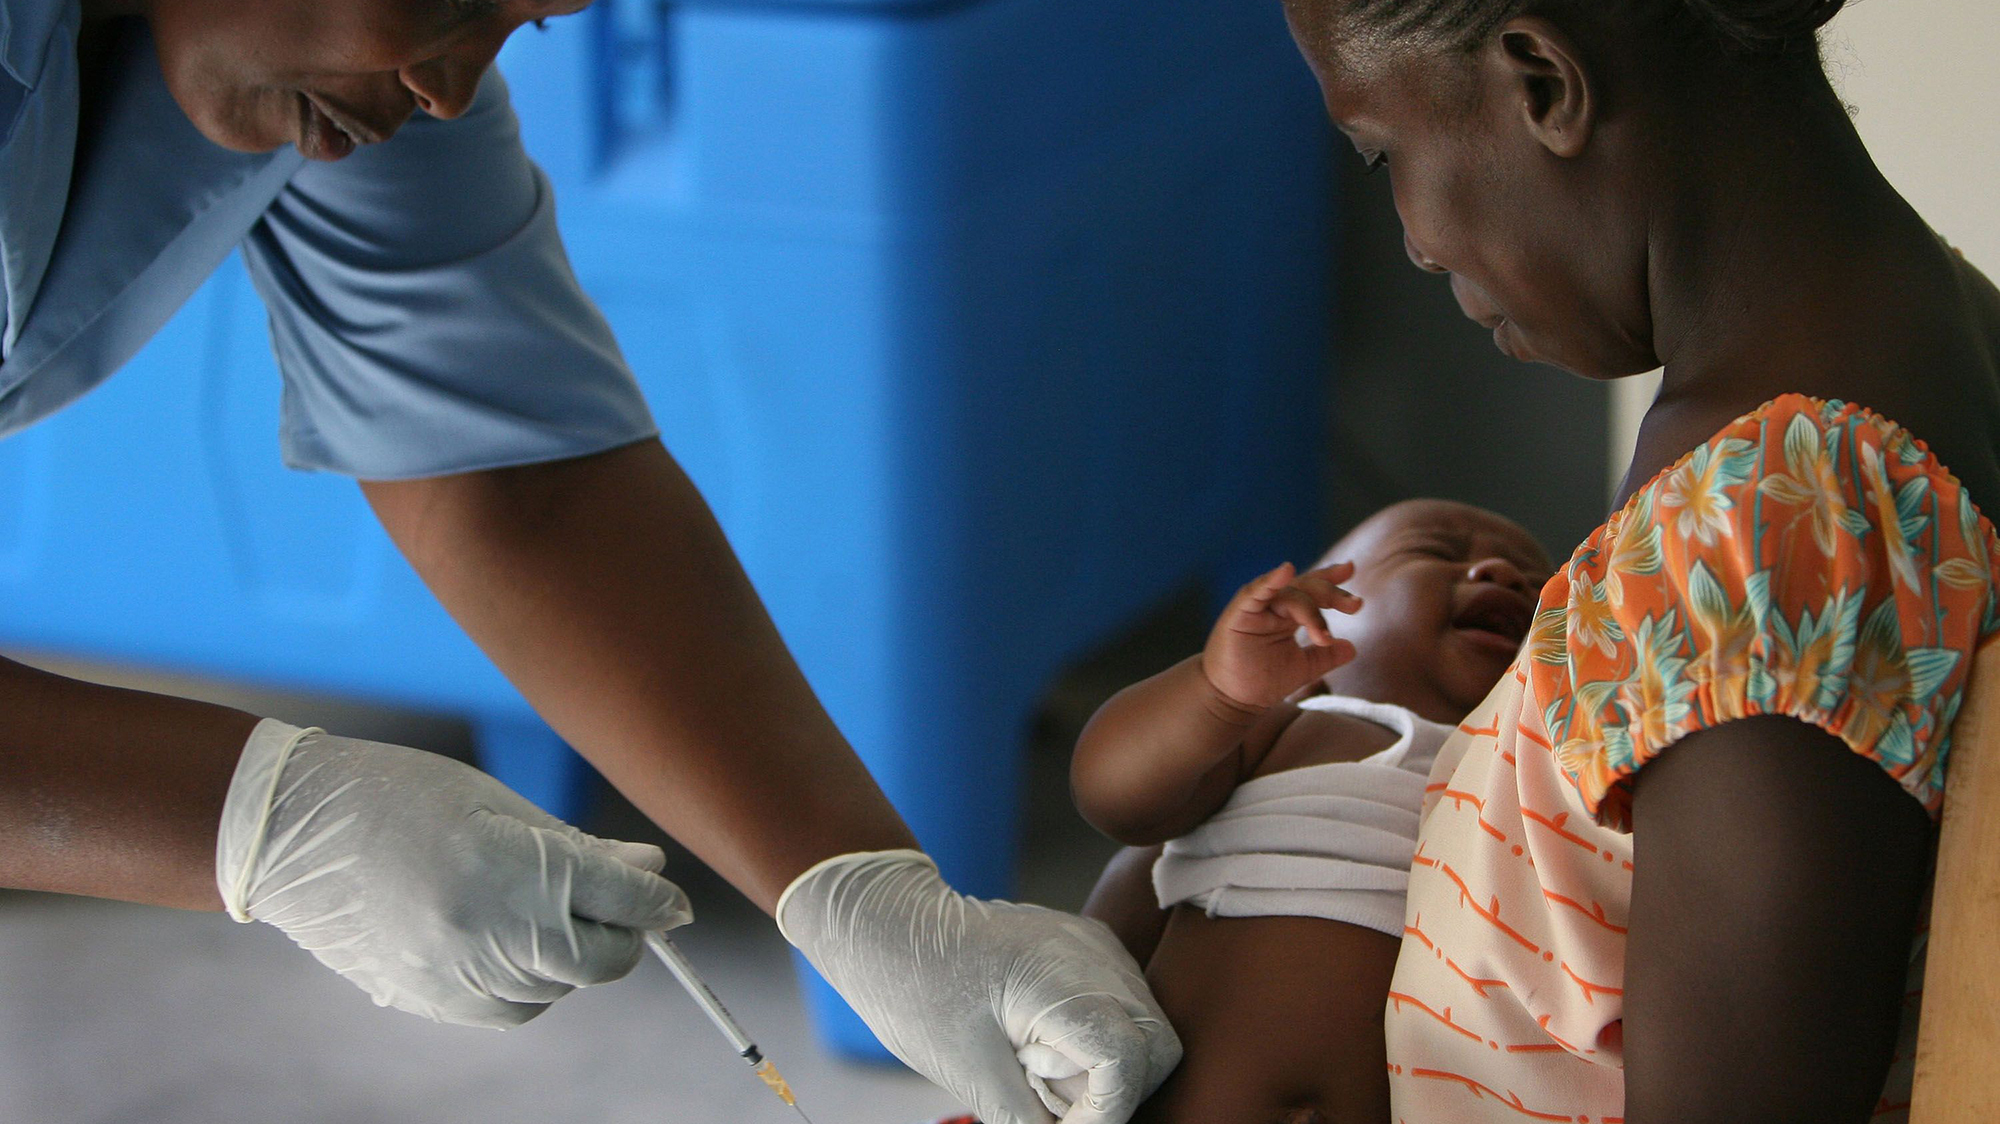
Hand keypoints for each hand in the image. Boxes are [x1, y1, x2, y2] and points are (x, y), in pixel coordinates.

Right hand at [216, 720, 690, 1027]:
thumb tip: (648, 870)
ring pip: (557, 989)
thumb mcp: (498, 804)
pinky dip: (528, 981)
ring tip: (539, 908)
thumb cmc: (400, 795)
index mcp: (510, 867)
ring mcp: (455, 975)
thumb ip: (578, 848)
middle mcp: (488, 931)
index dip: (657, 902)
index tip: (674, 903)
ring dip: (570, 957)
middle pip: (598, 960)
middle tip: (621, 907)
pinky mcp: (430, 1001)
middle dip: (623, 936)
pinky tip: (506, 939)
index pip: (619, 898)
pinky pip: (511, 1008)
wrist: (293, 831)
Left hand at [779, 851, 1181, 1123]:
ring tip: (1034, 1062)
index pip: (1129, 1061)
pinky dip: (1091, 1038)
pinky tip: (1039, 1039)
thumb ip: (1031, 1121)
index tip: (1057, 1123)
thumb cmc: (916, 991)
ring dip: (1102, 1065)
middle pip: (1155, 1046)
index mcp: (1065, 977)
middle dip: (1112, 1090)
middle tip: (1041, 1091)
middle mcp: (1096, 955)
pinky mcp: (1085, 948)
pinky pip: (1116, 1005)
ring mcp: (1095, 946)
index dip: (1103, 1111)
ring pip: (1143, 1027)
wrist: (888, 924)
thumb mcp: (973, 1074)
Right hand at [1200, 561, 1360, 712]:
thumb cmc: (1262, 681)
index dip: (1331, 579)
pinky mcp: (1239, 613)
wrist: (1233, 700)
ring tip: (1323, 636)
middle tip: (1355, 605)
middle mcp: (1274, 606)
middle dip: (1332, 594)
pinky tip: (1286, 570)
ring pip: (1289, 593)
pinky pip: (1255, 592)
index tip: (1351, 569)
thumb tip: (1353, 648)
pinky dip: (1270, 580)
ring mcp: (1257, 608)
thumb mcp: (1303, 668)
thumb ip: (1326, 656)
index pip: (1313, 589)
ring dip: (1310, 609)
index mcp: (1288, 614)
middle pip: (1307, 588)